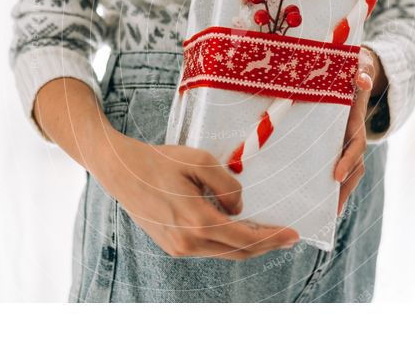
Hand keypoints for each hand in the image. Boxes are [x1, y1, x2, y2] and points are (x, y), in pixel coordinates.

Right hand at [98, 135, 299, 258]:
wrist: (120, 171)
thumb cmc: (159, 161)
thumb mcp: (200, 161)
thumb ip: (227, 185)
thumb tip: (238, 208)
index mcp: (197, 222)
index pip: (246, 238)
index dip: (273, 238)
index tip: (294, 235)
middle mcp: (188, 243)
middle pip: (239, 251)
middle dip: (266, 244)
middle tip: (287, 236)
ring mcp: (178, 248)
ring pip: (224, 252)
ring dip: (247, 243)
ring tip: (266, 231)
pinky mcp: (171, 246)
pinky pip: (208, 248)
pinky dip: (227, 241)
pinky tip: (236, 228)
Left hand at [333, 46, 387, 214]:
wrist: (357, 69)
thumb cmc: (353, 67)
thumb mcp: (359, 65)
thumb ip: (361, 70)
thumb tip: (362, 78)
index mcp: (354, 121)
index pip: (355, 146)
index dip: (348, 161)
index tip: (337, 175)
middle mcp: (352, 135)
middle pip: (353, 168)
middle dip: (344, 189)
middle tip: (332, 209)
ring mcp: (345, 141)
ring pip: (347, 171)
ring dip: (339, 193)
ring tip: (325, 214)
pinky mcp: (334, 144)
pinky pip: (333, 165)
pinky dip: (329, 184)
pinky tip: (315, 199)